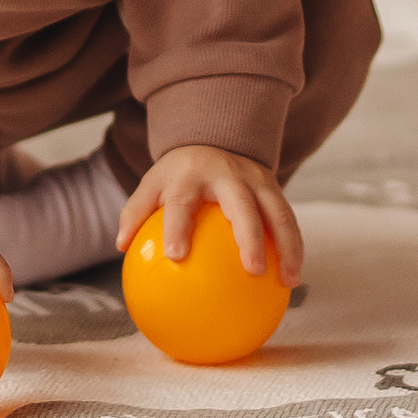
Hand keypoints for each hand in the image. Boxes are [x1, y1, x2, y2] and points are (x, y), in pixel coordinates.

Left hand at [118, 145, 301, 285]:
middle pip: (242, 204)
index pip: (182, 200)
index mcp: (190, 175)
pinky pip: (289, 219)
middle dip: (250, 235)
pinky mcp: (275, 187)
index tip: (175, 256)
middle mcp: (227, 174)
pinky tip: (293, 278)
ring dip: (287, 246)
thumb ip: (135, 212)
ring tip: (289, 282)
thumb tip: (121, 246)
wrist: (214, 136)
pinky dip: (295, 246)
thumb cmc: (178, 174)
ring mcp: (255, 179)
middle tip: (253, 270)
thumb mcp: (152, 183)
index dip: (177, 226)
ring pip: (277, 211)